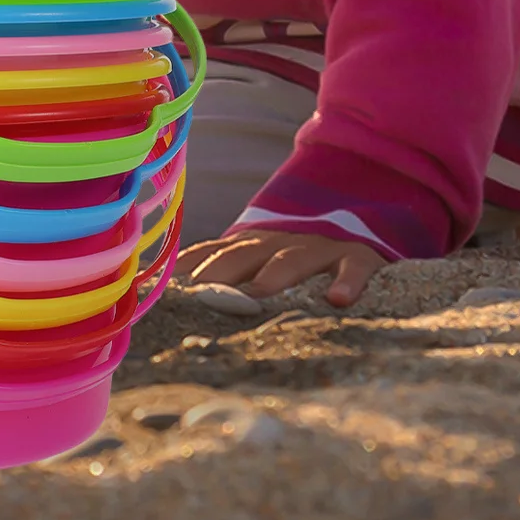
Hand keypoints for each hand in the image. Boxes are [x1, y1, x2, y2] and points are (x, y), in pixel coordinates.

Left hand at [178, 228, 388, 307]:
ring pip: (292, 259)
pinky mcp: (356, 258)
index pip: (210, 254)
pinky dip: (347, 282)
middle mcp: (276, 244)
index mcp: (248, 246)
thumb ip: (219, 274)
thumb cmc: (291, 259)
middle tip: (200, 297)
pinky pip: (352, 268)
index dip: (186, 270)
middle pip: (242, 255)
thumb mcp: (255, 261)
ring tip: (258, 295)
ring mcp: (316, 248)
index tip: (163, 290)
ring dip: (274, 275)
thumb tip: (166, 298)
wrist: (352, 219)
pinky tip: (339, 300)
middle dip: (219, 273)